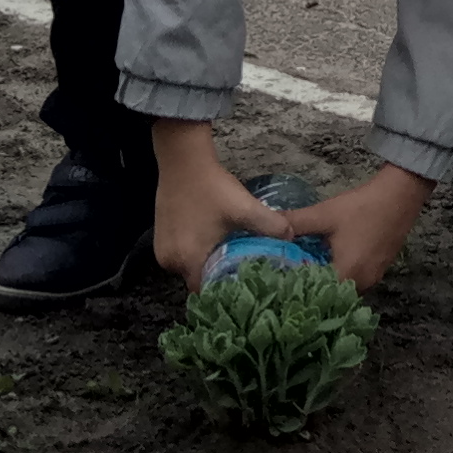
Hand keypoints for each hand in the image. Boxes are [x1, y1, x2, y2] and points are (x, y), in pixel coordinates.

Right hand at [146, 124, 278, 282]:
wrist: (183, 161)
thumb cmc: (212, 187)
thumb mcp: (244, 208)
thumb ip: (270, 225)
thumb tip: (291, 238)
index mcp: (188, 259)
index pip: (207, 291)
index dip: (225, 290)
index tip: (243, 287)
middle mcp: (170, 262)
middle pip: (198, 281)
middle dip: (217, 277)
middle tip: (240, 270)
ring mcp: (162, 251)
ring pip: (189, 268)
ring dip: (206, 263)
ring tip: (227, 255)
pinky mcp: (160, 240)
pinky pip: (181, 256)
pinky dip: (195, 252)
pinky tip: (211, 241)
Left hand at [257, 163, 435, 292]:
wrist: (401, 194)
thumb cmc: (362, 207)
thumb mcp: (325, 214)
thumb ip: (295, 222)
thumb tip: (269, 228)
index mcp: (347, 274)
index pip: (316, 295)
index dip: (298, 290)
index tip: (280, 284)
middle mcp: (362, 283)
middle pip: (330, 295)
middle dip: (311, 288)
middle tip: (289, 278)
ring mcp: (374, 278)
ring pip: (343, 288)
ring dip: (327, 281)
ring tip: (306, 270)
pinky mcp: (380, 269)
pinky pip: (355, 280)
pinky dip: (341, 275)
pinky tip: (329, 261)